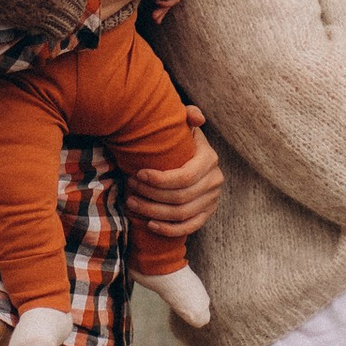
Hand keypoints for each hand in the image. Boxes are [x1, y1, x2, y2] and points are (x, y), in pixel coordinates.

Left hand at [138, 112, 223, 235]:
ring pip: (181, 214)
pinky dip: (168, 229)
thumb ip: (188, 116)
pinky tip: (150, 223)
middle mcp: (215, 180)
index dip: (159, 179)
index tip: (138, 174)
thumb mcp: (184, 127)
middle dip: (151, 195)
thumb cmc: (180, 142)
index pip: (184, 177)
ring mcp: (212, 200)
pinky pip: (189, 227)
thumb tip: (196, 117)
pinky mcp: (207, 215)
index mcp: (209, 158)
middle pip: (180, 197)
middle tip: (130, 188)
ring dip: (153, 211)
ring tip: (132, 202)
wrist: (189, 159)